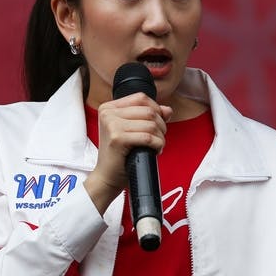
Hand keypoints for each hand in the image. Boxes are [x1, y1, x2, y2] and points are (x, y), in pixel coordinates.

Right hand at [84, 92, 172, 212]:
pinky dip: (157, 145)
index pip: (141, 98)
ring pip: (151, 124)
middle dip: (161, 125)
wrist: (108, 177)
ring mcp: (111, 125)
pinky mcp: (117, 138)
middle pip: (148, 110)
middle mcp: (108, 113)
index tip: (159, 124)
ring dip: (160, 137)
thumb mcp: (133, 130)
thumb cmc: (120, 155)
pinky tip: (154, 151)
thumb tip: (168, 109)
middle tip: (158, 139)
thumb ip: (149, 117)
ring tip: (156, 146)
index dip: (156, 109)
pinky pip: (148, 137)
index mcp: (109, 108)